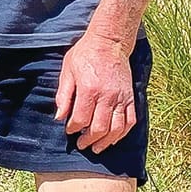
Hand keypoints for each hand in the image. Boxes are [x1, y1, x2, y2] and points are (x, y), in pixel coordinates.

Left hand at [55, 33, 136, 152]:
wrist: (109, 43)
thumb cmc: (84, 55)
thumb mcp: (67, 71)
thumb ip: (64, 95)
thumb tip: (60, 116)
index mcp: (89, 89)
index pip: (81, 118)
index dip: (73, 128)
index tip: (69, 130)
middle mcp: (107, 96)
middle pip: (99, 128)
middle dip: (89, 140)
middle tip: (81, 144)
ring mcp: (121, 98)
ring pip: (117, 128)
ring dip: (106, 141)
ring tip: (97, 147)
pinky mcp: (131, 98)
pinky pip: (130, 121)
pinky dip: (123, 133)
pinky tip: (114, 138)